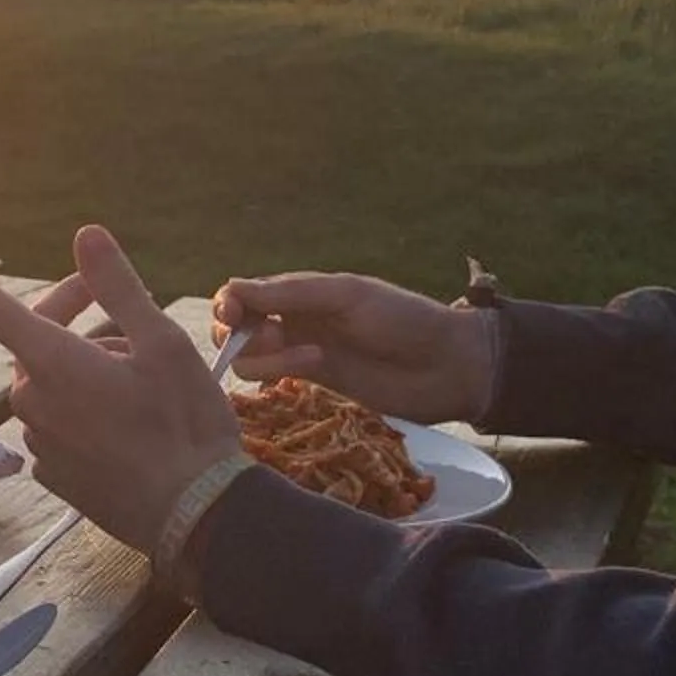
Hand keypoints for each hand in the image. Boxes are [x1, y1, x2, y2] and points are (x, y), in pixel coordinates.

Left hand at [0, 228, 240, 557]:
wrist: (195, 514)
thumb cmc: (184, 424)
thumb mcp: (164, 344)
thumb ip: (118, 287)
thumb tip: (85, 236)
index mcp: (51, 362)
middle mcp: (32, 401)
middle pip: (32, 339)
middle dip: (68, 313)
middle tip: (118, 305)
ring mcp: (39, 441)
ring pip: (50, 382)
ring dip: (81, 365)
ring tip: (140, 375)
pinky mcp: (52, 473)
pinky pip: (58, 421)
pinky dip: (80, 406)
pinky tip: (127, 416)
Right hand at [210, 271, 496, 424]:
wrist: (447, 364)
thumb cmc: (403, 318)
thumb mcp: (347, 295)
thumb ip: (290, 294)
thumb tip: (232, 290)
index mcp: (300, 291)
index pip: (242, 294)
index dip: (228, 303)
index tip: (232, 314)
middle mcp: (294, 320)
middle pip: (237, 328)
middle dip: (237, 333)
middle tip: (268, 339)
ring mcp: (302, 353)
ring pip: (249, 359)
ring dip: (264, 357)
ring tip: (306, 355)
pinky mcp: (314, 385)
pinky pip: (274, 380)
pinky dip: (277, 374)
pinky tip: (310, 367)